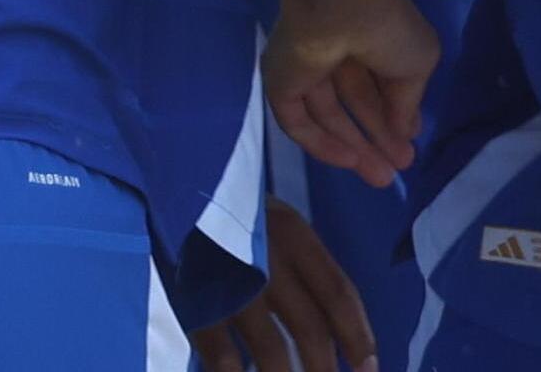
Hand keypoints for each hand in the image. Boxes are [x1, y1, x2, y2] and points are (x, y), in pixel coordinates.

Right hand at [191, 200, 379, 371]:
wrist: (171, 187)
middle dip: (325, 369)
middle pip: (310, 329)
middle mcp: (270, 258)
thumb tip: (334, 326)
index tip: (370, 369)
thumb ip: (304, 265)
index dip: (359, 337)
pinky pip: (222, 352)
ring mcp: (232, 281)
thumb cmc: (230, 211)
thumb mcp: (273, 221)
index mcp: (294, 234)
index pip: (339, 294)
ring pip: (272, 349)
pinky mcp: (196, 299)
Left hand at [266, 0, 441, 187]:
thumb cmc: (386, 28)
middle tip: (396, 171)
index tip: (408, 147)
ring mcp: (302, 67)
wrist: (342, 2)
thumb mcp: (416, 65)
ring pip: (326, 116)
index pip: (375, 83)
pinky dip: (322, 144)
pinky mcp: (279, 82)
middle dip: (375, 139)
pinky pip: (298, 121)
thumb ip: (407, 103)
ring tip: (382, 177)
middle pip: (351, 103)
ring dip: (354, 147)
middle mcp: (332, 50)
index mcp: (364, 37)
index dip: (392, 117)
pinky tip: (351, 161)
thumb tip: (407, 132)